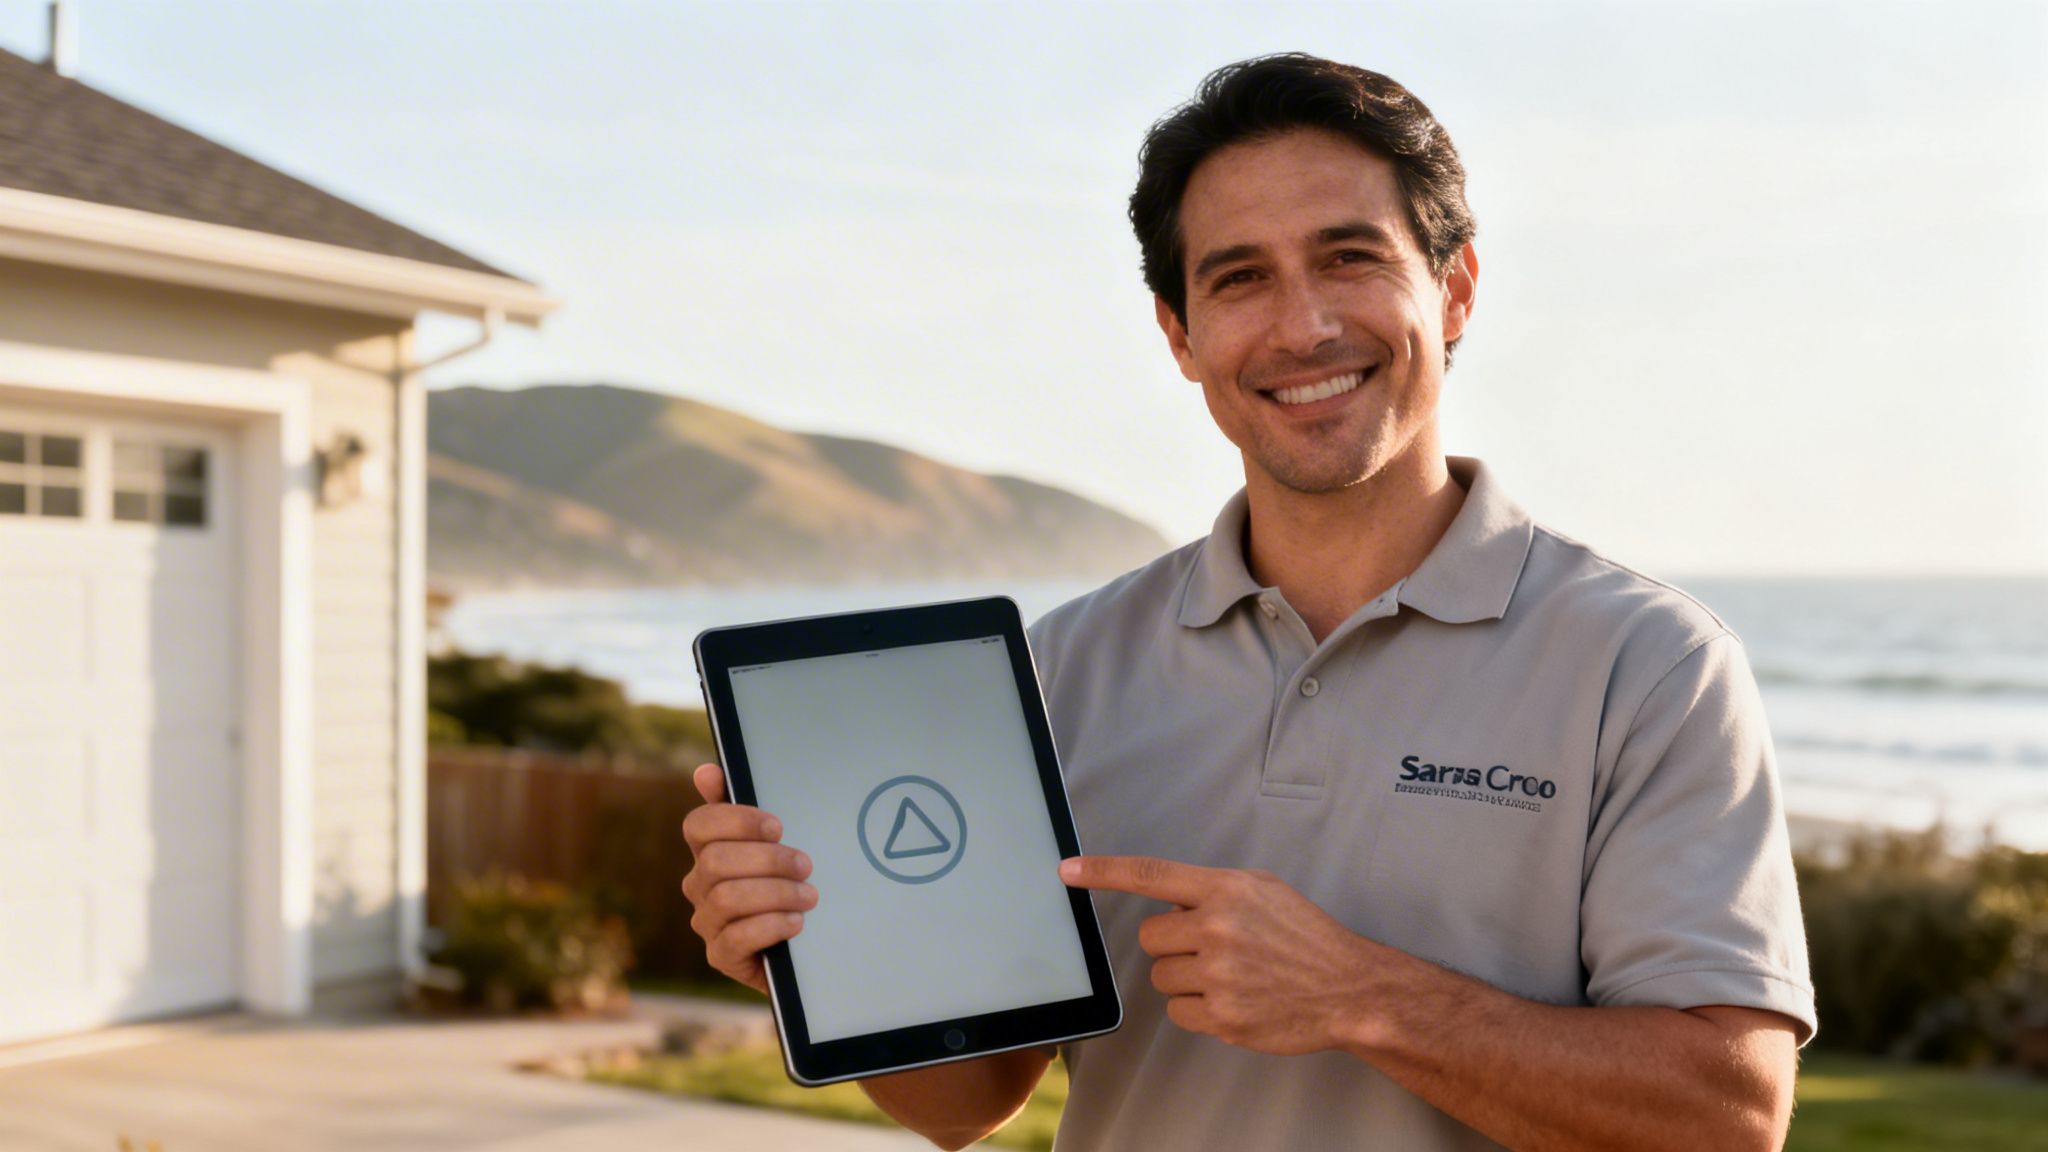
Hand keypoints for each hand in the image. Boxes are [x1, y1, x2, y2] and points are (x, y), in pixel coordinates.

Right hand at [679, 762, 816, 993]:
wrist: (799, 948)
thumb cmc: (784, 887)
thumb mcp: (775, 848)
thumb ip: (746, 813)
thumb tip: (707, 771)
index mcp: (708, 851)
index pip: (698, 825)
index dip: (736, 820)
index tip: (777, 826)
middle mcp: (699, 885)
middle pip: (716, 861)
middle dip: (768, 860)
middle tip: (805, 865)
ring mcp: (707, 922)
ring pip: (728, 898)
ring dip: (776, 893)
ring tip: (809, 895)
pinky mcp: (720, 956)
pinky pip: (738, 937)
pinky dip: (773, 926)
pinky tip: (797, 922)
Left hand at [1060, 855, 1378, 1055]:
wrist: (1348, 987)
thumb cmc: (1305, 937)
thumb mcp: (1263, 891)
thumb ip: (1212, 891)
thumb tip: (1168, 904)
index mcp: (1226, 889)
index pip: (1151, 875)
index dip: (1103, 872)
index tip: (1067, 870)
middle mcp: (1218, 927)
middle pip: (1150, 937)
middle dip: (1173, 944)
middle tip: (1213, 948)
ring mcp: (1219, 974)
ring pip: (1162, 976)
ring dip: (1186, 978)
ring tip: (1231, 975)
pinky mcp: (1222, 1016)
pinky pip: (1178, 1012)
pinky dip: (1199, 1010)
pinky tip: (1233, 1000)